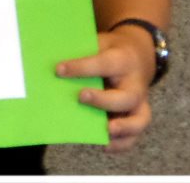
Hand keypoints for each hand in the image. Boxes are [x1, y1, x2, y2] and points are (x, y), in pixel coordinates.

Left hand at [56, 27, 154, 152]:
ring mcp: (139, 102)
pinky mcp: (137, 115)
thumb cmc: (109, 50)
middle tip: (81, 97)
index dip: (81, 68)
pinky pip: (135, 134)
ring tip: (105, 131)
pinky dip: (122, 143)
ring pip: (139, 119)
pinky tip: (105, 146)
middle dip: (104, 100)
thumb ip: (81, 53)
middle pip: (126, 96)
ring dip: (123, 128)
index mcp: (121, 60)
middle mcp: (135, 84)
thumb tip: (49, 63)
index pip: (103, 64)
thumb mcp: (99, 42)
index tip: (59, 70)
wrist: (138, 55)